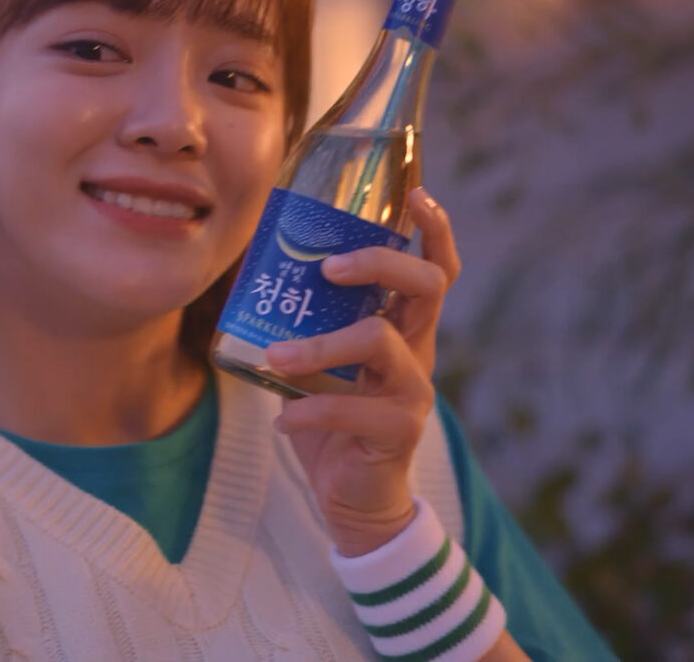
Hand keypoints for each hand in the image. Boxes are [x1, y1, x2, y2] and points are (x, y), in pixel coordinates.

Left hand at [266, 187, 461, 555]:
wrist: (351, 499)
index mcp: (404, 326)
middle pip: (427, 285)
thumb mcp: (317, 363)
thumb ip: (303, 325)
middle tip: (329, 268)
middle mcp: (418, 350)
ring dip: (322, 344)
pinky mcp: (397, 430)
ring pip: (381, 342)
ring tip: (276, 357)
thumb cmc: (333, 419)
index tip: (417, 194)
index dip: (434, 229)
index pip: (436, 267)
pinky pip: (353, 408)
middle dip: (380, 263)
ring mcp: (413, 390)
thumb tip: (257, 277)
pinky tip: (283, 423)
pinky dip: (309, 412)